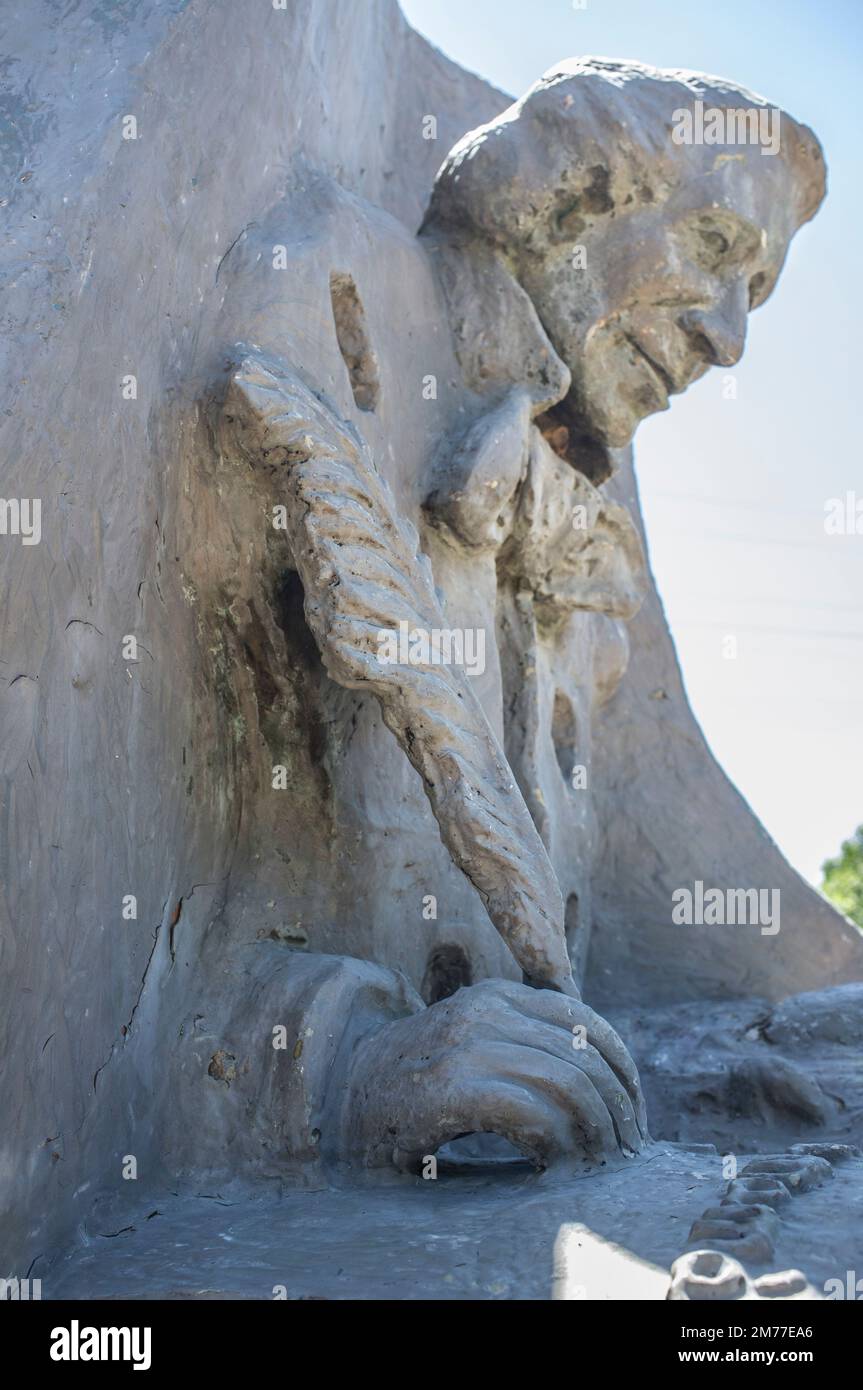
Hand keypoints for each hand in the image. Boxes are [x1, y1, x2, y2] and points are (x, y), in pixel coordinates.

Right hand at [336, 978, 647, 1170]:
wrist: (338, 1093)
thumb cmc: (416, 1082)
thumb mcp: (476, 1044)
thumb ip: (525, 1045)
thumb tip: (605, 1082)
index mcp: (498, 995)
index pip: (588, 1022)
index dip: (624, 1072)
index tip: (633, 1116)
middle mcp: (486, 1009)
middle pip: (585, 1057)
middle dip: (617, 1111)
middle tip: (624, 1153)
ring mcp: (467, 1045)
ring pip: (568, 1084)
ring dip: (593, 1134)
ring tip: (593, 1165)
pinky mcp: (451, 1089)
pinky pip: (532, 1114)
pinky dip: (555, 1146)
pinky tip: (548, 1166)